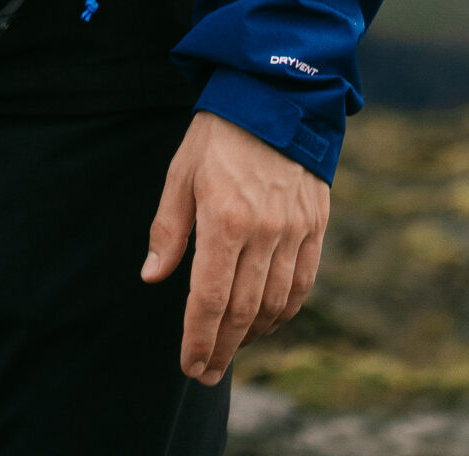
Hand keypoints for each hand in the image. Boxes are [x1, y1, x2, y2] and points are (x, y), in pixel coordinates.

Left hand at [142, 109, 329, 383]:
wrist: (276, 94)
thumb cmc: (219, 132)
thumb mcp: (181, 172)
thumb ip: (168, 229)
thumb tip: (153, 277)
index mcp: (225, 219)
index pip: (211, 299)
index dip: (198, 339)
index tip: (189, 365)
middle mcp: (264, 232)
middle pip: (244, 311)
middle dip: (223, 349)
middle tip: (206, 373)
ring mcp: (295, 231)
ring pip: (275, 304)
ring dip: (253, 335)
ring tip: (231, 348)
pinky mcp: (315, 225)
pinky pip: (302, 283)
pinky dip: (285, 311)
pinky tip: (267, 321)